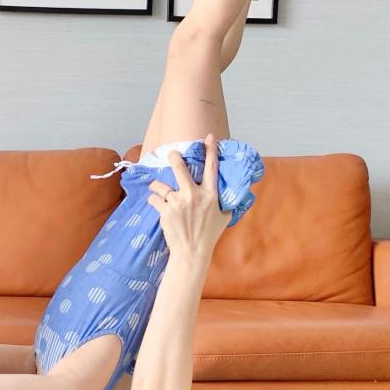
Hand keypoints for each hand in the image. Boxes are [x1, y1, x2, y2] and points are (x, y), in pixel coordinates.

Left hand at [145, 134, 230, 259]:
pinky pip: (154, 199)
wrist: (192, 252)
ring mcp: (178, 203)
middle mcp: (194, 196)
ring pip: (161, 185)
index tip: (209, 137)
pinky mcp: (166, 211)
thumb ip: (227, 203)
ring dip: (156, 186)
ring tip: (155, 188)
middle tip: (171, 154)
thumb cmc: (209, 235)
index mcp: (210, 195)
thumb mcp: (224, 217)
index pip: (212, 168)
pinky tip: (155, 203)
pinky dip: (153, 200)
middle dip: (174, 158)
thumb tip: (236, 195)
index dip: (211, 150)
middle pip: (180, 169)